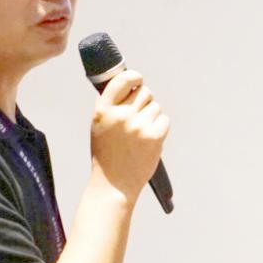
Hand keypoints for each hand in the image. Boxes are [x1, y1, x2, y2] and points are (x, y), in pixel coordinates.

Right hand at [90, 69, 169, 202]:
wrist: (113, 185)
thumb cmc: (106, 156)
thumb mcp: (99, 127)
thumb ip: (109, 106)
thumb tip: (124, 85)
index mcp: (103, 111)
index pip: (122, 80)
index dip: (134, 77)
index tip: (138, 79)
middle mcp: (120, 115)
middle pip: (144, 92)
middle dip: (144, 101)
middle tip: (139, 117)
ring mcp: (138, 126)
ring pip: (155, 107)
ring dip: (152, 117)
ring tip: (141, 134)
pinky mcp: (154, 136)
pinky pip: (164, 119)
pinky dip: (160, 127)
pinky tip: (149, 139)